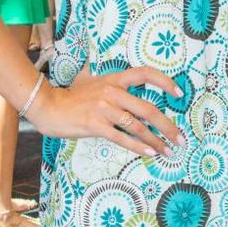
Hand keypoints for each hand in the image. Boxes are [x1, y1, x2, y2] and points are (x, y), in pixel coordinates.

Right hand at [29, 64, 183, 156]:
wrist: (47, 106)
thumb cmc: (70, 96)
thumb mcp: (90, 79)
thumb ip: (107, 80)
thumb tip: (118, 79)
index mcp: (113, 79)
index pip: (145, 73)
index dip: (165, 82)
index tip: (180, 94)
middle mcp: (112, 92)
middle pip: (148, 109)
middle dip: (168, 126)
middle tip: (181, 139)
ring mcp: (104, 109)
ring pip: (138, 126)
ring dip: (157, 141)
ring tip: (168, 151)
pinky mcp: (95, 125)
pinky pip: (122, 138)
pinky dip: (139, 146)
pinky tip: (150, 152)